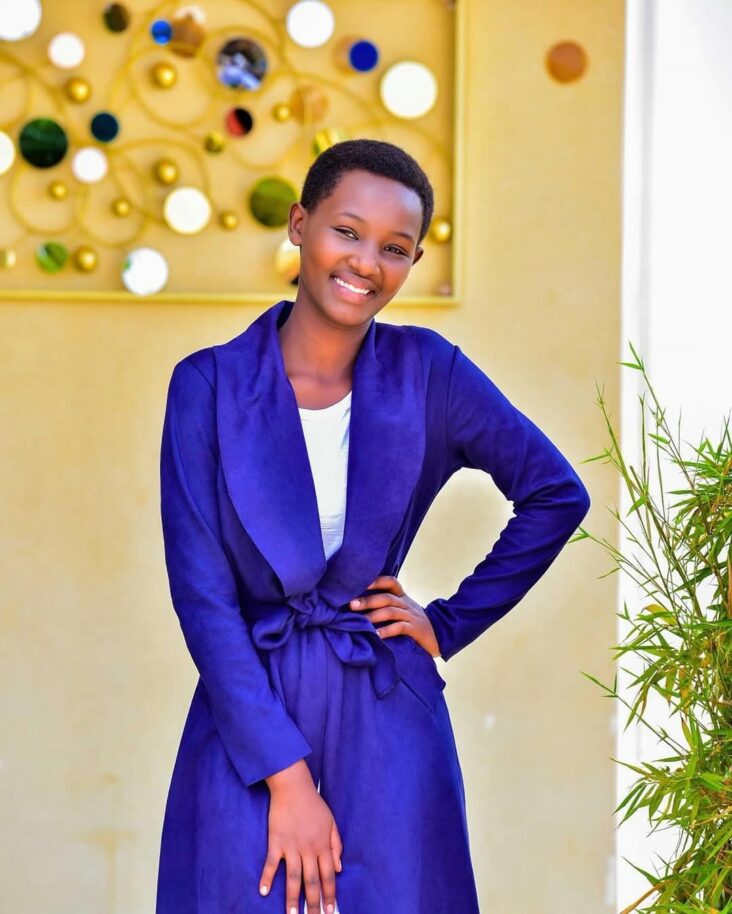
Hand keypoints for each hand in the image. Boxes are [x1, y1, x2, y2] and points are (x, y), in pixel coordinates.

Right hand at [261, 760, 341, 913]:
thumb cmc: (313, 803)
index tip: (330, 911)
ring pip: (294, 878)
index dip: (330, 895)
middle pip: (312, 882)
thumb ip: (336, 845)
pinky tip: (264, 892)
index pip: (328, 876)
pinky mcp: (276, 842)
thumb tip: (340, 868)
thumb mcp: (331, 821)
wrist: (293, 786)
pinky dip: (267, 878)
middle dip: (313, 904)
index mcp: (323, 845)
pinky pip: (272, 864)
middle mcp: (309, 849)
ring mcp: (292, 846)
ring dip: (293, 900)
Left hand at [348, 574, 440, 657]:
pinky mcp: (415, 629)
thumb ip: (387, 606)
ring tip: (361, 621)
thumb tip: (360, 605)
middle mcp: (406, 604)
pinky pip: (400, 627)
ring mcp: (411, 616)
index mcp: (402, 597)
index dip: (376, 581)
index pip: (390, 582)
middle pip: (386, 597)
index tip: (359, 583)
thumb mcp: (403, 610)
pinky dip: (387, 631)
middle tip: (351, 604)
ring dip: (374, 615)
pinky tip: (376, 635)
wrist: (440, 636)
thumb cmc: (414, 623)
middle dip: (368, 600)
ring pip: (391, 611)